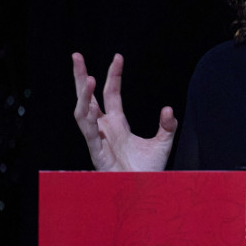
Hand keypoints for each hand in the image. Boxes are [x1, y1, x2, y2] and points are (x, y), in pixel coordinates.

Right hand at [72, 52, 176, 171]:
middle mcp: (104, 128)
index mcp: (117, 123)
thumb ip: (167, 126)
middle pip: (88, 97)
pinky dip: (88, 119)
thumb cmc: (150, 169)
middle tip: (76, 56)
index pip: (111, 93)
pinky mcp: (97, 153)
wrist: (146, 190)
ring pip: (83, 113)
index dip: (113, 75)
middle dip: (80, 76)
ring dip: (83, 96)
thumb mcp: (163, 143)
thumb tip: (168, 108)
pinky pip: (89, 133)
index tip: (118, 57)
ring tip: (86, 77)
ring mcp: (98, 139)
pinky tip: (89, 105)